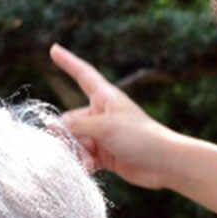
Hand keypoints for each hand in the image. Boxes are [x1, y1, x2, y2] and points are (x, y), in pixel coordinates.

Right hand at [49, 44, 179, 189]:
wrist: (164, 163)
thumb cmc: (140, 137)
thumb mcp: (104, 127)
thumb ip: (76, 126)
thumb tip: (51, 125)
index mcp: (104, 97)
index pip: (82, 74)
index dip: (67, 62)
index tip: (54, 49)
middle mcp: (101, 114)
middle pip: (70, 119)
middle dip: (67, 134)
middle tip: (75, 145)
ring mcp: (102, 135)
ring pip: (74, 140)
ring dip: (75, 151)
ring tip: (86, 160)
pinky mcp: (105, 154)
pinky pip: (83, 156)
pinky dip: (83, 162)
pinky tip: (89, 168)